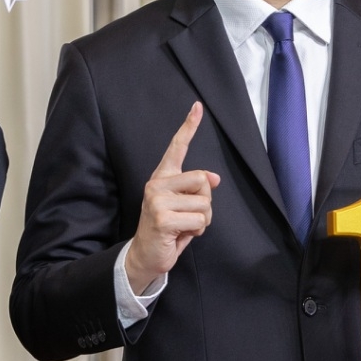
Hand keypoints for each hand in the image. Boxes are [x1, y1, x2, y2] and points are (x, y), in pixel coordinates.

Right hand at [123, 102, 220, 293]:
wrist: (146, 255)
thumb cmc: (168, 229)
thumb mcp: (183, 205)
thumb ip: (196, 189)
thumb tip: (214, 178)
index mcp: (162, 178)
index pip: (176, 148)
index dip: (188, 126)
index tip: (197, 106)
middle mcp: (157, 184)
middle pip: (202, 180)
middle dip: (205, 202)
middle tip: (189, 216)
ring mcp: (157, 200)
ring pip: (205, 203)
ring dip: (203, 220)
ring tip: (185, 226)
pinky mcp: (162, 217)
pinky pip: (199, 219)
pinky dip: (197, 230)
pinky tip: (181, 235)